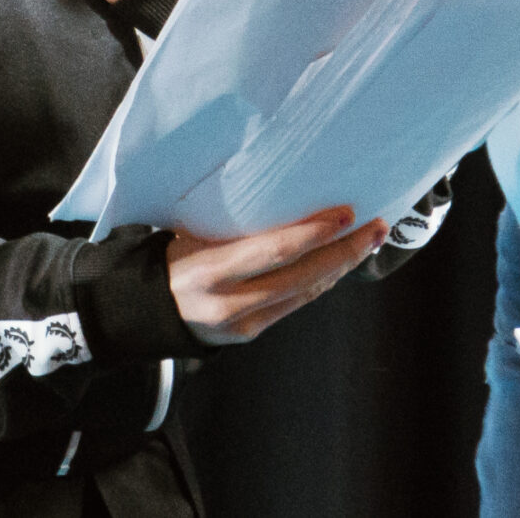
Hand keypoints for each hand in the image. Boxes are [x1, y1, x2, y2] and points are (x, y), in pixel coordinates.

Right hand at [168, 207, 387, 345]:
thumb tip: (279, 185)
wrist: (146, 310)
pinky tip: (339, 264)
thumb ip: (230, 222)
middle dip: (344, 251)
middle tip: (374, 226)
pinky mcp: (251, 333)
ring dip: (342, 266)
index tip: (345, 213)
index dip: (313, 233)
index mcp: (207, 269)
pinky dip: (321, 281)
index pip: (273, 250)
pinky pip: (295, 304)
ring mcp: (241, 323)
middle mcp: (227, 301)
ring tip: (369, 240)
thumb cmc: (171, 257)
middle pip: (300, 276)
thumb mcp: (189, 233)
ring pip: (305, 292)